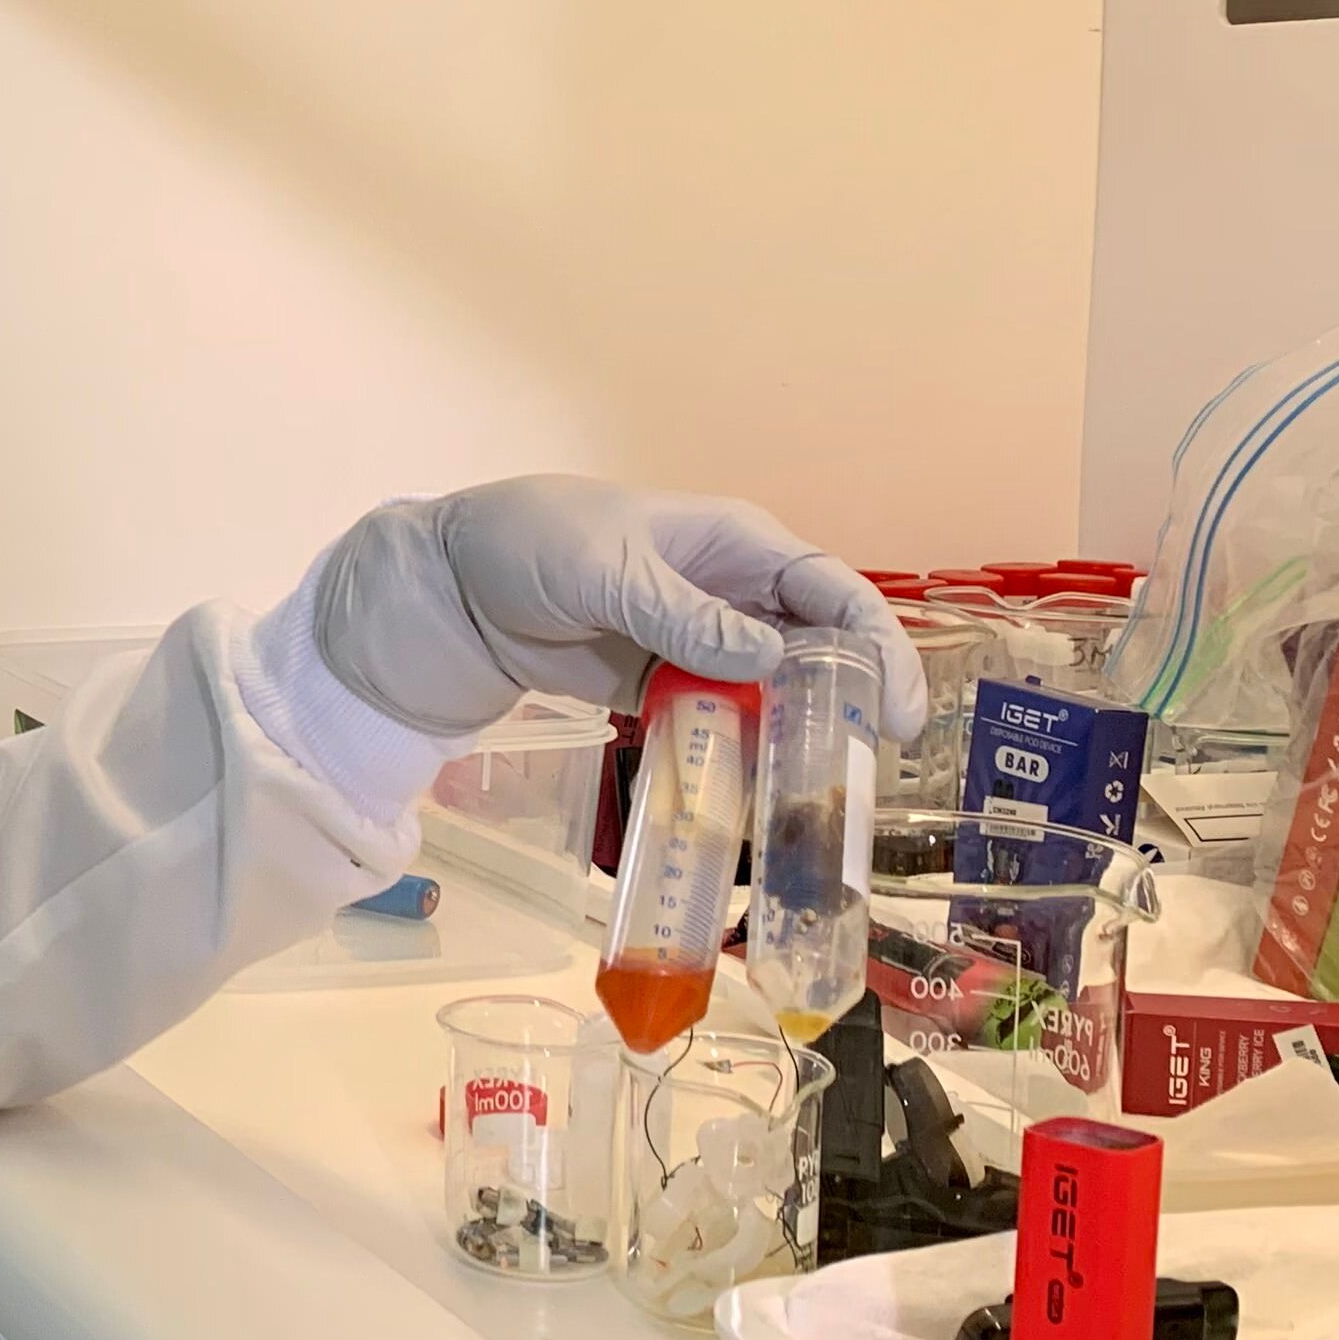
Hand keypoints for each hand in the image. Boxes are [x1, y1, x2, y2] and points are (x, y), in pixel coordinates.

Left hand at [312, 475, 926, 740]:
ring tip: (815, 796)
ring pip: (767, 691)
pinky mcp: (655, 686)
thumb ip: (685, 618)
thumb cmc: (527, 543)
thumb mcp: (608, 570)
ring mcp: (693, 643)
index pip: (828, 589)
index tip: (896, 713)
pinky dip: (729, 753)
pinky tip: (745, 796)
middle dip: (845, 703)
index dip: (875, 646)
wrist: (442, 586)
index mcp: (732, 543)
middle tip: (865, 770)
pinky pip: (710, 721)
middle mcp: (727, 592)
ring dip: (791, 736)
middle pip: (813, 647)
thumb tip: (772, 657)